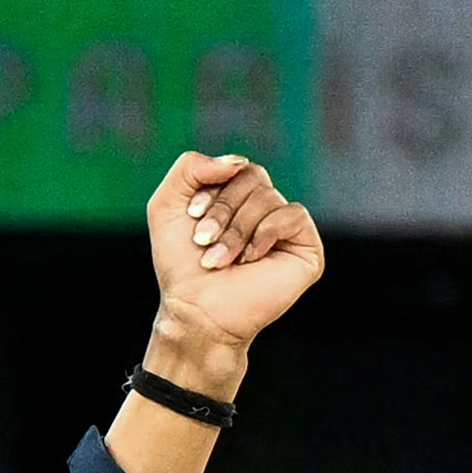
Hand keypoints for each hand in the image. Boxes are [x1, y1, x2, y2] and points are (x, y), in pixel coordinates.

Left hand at [141, 147, 327, 361]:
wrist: (196, 311)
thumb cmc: (181, 265)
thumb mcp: (166, 205)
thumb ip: (190, 166)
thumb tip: (239, 161)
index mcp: (238, 198)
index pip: (235, 167)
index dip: (211, 189)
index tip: (192, 219)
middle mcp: (265, 209)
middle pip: (253, 176)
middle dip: (223, 209)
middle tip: (203, 241)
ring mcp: (287, 229)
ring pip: (268, 197)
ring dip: (236, 230)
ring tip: (220, 260)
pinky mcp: (306, 248)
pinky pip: (293, 215)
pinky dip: (265, 234)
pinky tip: (250, 260)